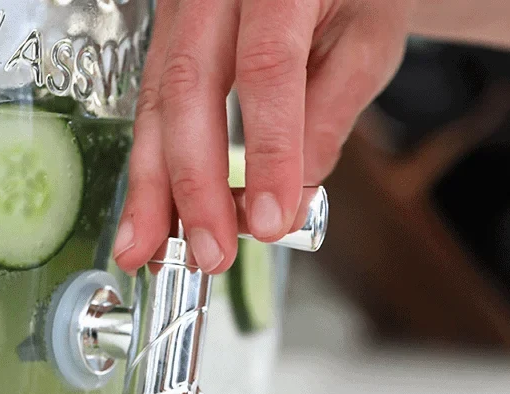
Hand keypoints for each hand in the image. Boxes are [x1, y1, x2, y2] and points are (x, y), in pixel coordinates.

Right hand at [113, 0, 409, 273]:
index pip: (267, 67)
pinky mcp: (166, 36)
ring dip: (151, 189)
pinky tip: (146, 220)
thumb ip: (326, 120)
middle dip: (195, 185)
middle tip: (210, 253)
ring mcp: (180, 5)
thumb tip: (288, 205)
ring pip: (155, 101)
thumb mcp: (364, 45)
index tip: (268, 220)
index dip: (267, 152)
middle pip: (189, 87)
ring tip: (145, 253)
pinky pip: (151, 106)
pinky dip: (150, 171)